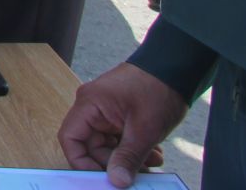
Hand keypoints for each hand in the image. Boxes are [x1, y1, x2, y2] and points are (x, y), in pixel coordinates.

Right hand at [57, 63, 185, 186]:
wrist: (175, 68)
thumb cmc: (156, 89)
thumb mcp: (144, 130)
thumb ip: (128, 157)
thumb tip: (117, 182)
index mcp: (89, 105)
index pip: (70, 139)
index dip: (81, 162)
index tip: (102, 179)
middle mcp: (92, 107)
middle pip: (91, 145)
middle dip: (114, 162)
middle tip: (137, 171)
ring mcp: (105, 110)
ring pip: (108, 144)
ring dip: (128, 156)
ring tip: (152, 159)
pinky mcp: (118, 113)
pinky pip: (118, 137)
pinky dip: (134, 147)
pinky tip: (153, 151)